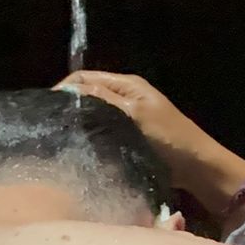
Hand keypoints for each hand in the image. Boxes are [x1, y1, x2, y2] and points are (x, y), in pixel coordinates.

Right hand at [55, 71, 244, 221]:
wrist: (197, 167)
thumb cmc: (169, 138)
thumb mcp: (134, 115)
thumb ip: (103, 100)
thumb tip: (69, 89)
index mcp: (127, 84)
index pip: (84, 78)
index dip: (64, 89)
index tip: (46, 109)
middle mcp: (125, 96)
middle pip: (87, 94)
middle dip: (69, 105)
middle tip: (51, 125)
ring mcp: (127, 116)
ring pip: (93, 114)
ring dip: (79, 122)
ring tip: (61, 137)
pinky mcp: (128, 136)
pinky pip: (103, 131)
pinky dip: (91, 135)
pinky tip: (80, 147)